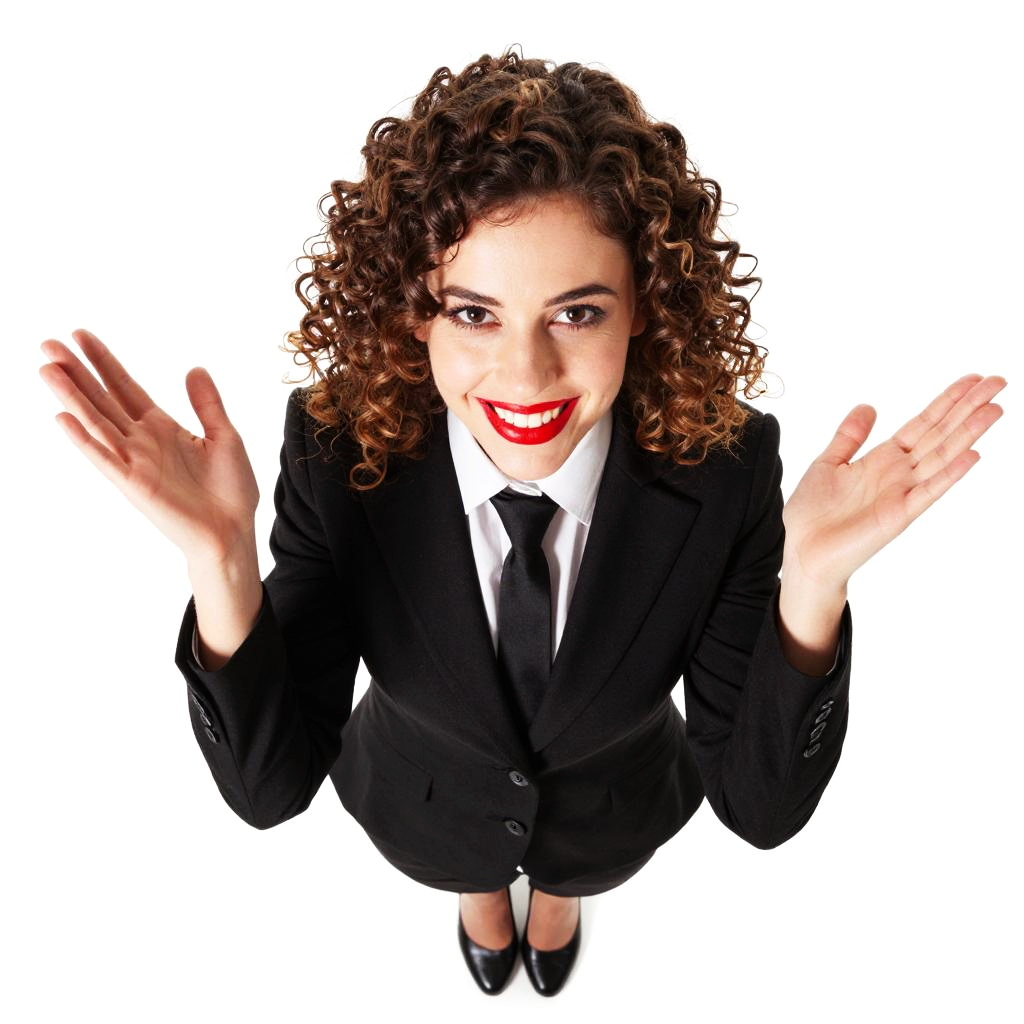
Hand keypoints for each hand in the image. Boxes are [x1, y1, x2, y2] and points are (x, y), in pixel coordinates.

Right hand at [39, 328, 259, 563]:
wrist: (233, 530)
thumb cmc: (230, 489)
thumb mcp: (224, 436)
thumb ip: (207, 404)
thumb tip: (195, 368)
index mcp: (162, 427)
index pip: (125, 387)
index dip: (104, 362)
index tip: (80, 335)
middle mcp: (142, 441)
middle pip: (103, 399)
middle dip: (77, 371)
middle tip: (48, 343)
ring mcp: (135, 462)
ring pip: (96, 422)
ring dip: (71, 397)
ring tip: (47, 369)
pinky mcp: (134, 485)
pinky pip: (104, 459)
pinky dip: (84, 440)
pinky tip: (63, 418)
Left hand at [782, 374, 1005, 588]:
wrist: (803, 549)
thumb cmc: (813, 513)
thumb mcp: (828, 463)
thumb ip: (849, 436)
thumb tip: (868, 406)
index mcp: (882, 459)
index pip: (923, 424)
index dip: (947, 401)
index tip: (973, 380)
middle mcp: (898, 473)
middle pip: (941, 433)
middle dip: (968, 408)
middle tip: (998, 382)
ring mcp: (902, 493)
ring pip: (942, 456)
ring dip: (968, 433)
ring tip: (993, 410)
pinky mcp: (899, 514)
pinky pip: (929, 491)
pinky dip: (950, 473)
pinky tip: (972, 455)